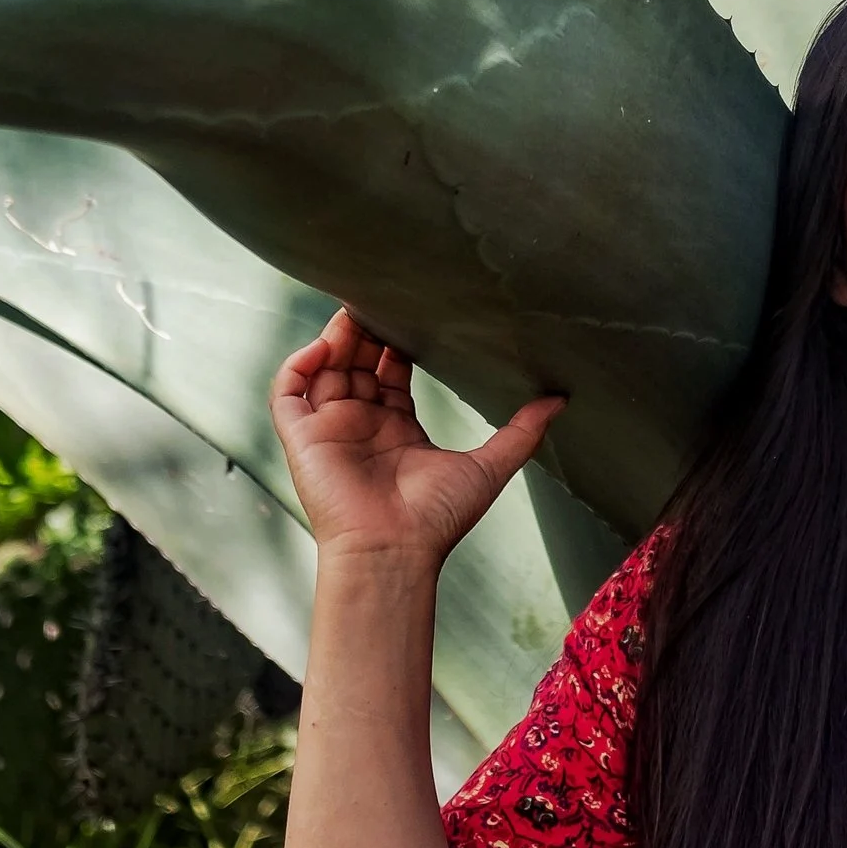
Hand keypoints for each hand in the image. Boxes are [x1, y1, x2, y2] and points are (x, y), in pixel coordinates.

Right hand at [271, 308, 562, 568]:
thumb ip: (521, 431)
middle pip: (357, 362)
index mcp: (398, 428)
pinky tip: (323, 346)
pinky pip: (287, 393)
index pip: (391, 371)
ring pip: (324, 369)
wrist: (395, 552)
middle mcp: (362, 425)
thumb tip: (560, 401)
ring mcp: (330, 430)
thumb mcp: (488, 466)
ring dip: (335, 337)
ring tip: (353, 307)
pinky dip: (298, 365)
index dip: (397, 340)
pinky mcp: (303, 439)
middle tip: (380, 295)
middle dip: (366, 330)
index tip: (412, 309)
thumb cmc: (436, 519)